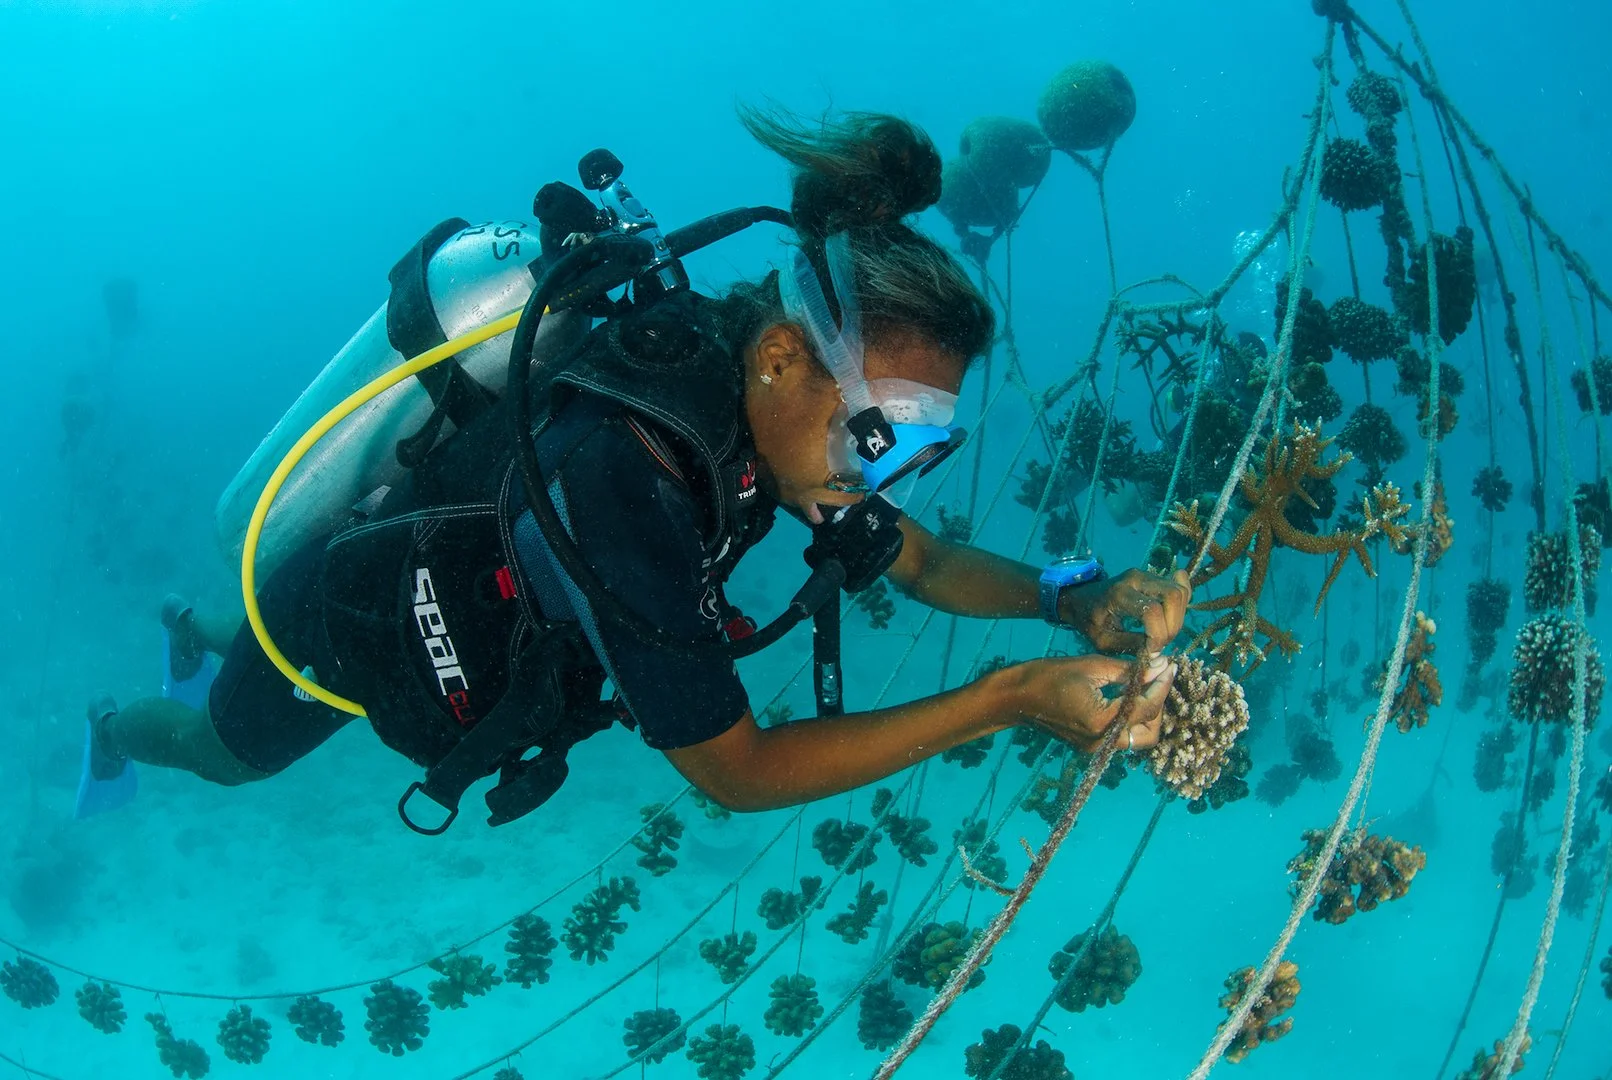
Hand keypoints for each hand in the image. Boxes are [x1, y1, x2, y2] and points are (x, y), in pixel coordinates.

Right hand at [1006, 653, 1177, 752]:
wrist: (1016, 698)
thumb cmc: (1049, 675)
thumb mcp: (1092, 666)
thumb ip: (1129, 670)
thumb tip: (1160, 665)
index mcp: (1102, 721)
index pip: (1147, 706)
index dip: (1162, 684)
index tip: (1170, 665)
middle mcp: (1101, 741)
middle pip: (1150, 733)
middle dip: (1158, 706)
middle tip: (1156, 679)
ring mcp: (1096, 748)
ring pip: (1138, 739)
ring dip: (1147, 717)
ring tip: (1144, 689)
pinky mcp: (1091, 747)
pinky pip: (1122, 737)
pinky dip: (1131, 720)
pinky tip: (1128, 697)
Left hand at [1060, 567, 1191, 654]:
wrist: (1080, 598)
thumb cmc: (1089, 621)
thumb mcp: (1103, 641)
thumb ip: (1131, 646)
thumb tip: (1158, 652)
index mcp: (1118, 594)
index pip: (1152, 611)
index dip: (1158, 635)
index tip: (1150, 651)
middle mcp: (1135, 579)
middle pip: (1173, 596)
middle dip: (1173, 626)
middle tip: (1160, 643)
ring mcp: (1146, 575)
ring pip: (1179, 591)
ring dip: (1178, 618)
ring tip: (1163, 634)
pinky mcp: (1153, 577)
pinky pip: (1178, 587)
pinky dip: (1181, 605)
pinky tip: (1171, 617)